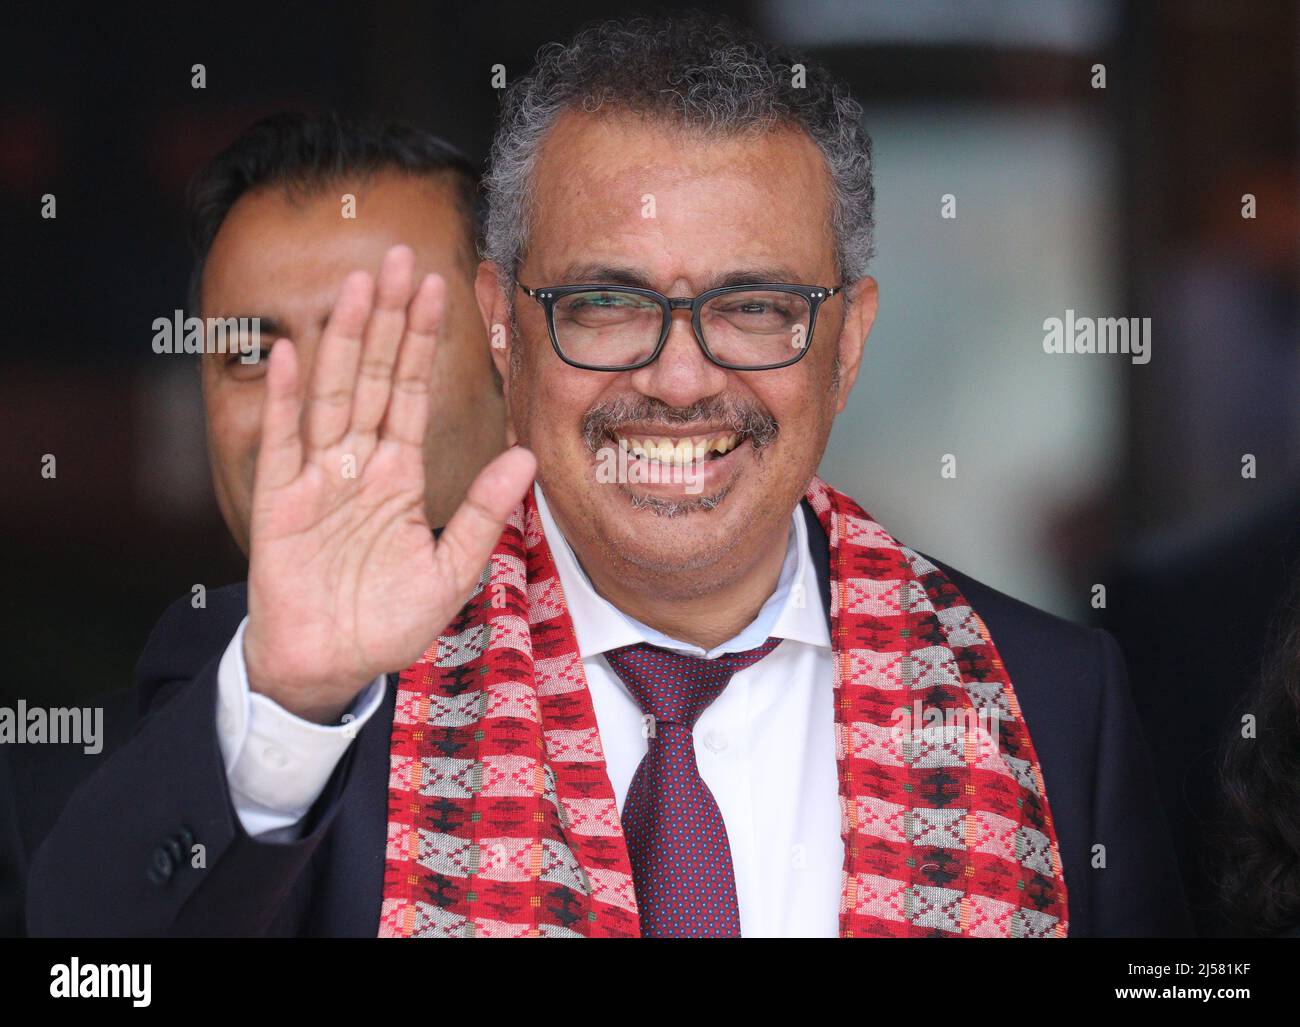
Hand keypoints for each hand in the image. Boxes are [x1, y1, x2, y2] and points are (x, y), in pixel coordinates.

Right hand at [243, 245, 534, 722]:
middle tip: (400, 257)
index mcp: (400, 476)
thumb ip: (484, 512)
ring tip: (357, 286)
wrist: (329, 666)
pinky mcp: (278, 504)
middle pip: (375, 377)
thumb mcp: (451, 570)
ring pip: (333, 395)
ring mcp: (317, 479)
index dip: (425, 341)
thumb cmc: (387, 621)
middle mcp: (358, 465)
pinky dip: (285, 401)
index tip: (441, 287)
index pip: (414, 393)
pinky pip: (281, 444)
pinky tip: (291, 354)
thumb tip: (527, 456)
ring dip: (344, 340)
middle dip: (389, 319)